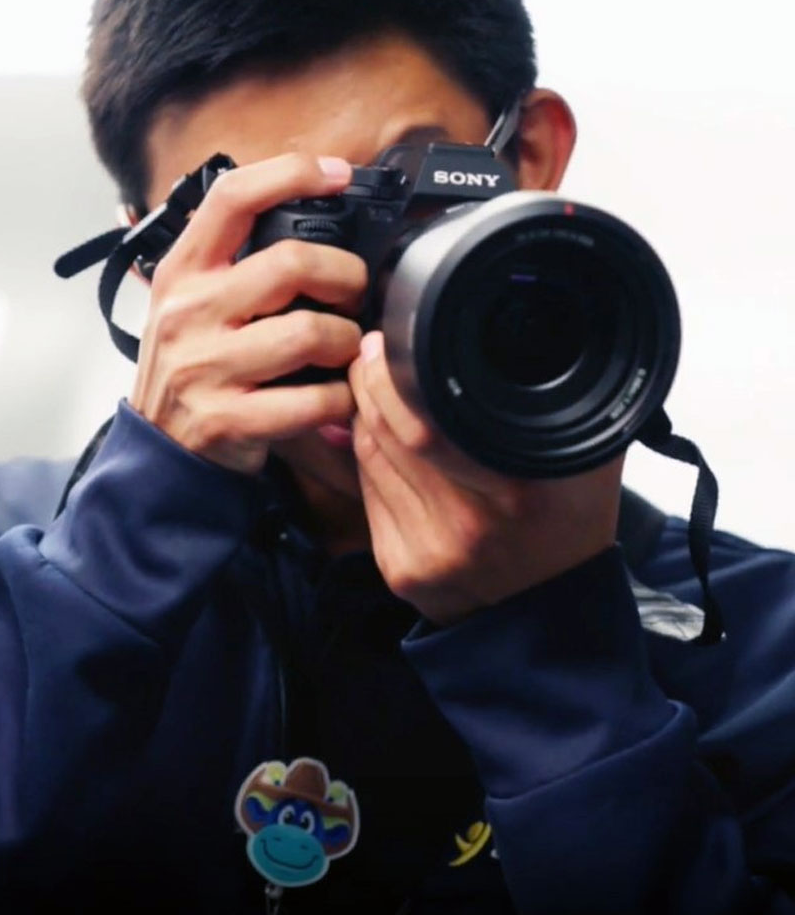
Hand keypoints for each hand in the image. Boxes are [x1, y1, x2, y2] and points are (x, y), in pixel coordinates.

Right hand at [130, 153, 367, 473]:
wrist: (160, 448)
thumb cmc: (192, 365)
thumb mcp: (191, 302)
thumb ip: (234, 261)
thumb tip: (306, 212)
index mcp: (182, 272)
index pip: (232, 198)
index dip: (290, 174)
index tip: (336, 174)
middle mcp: (188, 312)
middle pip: (291, 264)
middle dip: (345, 276)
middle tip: (354, 292)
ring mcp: (205, 367)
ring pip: (310, 333)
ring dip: (347, 342)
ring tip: (345, 348)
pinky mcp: (227, 418)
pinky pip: (312, 399)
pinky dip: (340, 398)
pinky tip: (335, 395)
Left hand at [348, 331, 623, 623]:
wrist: (550, 614)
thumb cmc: (568, 525)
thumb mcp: (587, 457)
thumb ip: (558, 399)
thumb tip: (525, 338)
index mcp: (515, 491)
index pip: (419, 421)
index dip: (391, 375)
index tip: (388, 344)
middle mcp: (465, 525)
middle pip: (384, 432)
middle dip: (370, 385)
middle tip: (376, 357)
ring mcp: (425, 551)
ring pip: (366, 456)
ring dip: (364, 418)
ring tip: (381, 395)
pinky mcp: (397, 568)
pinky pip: (365, 491)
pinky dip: (369, 460)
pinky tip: (387, 446)